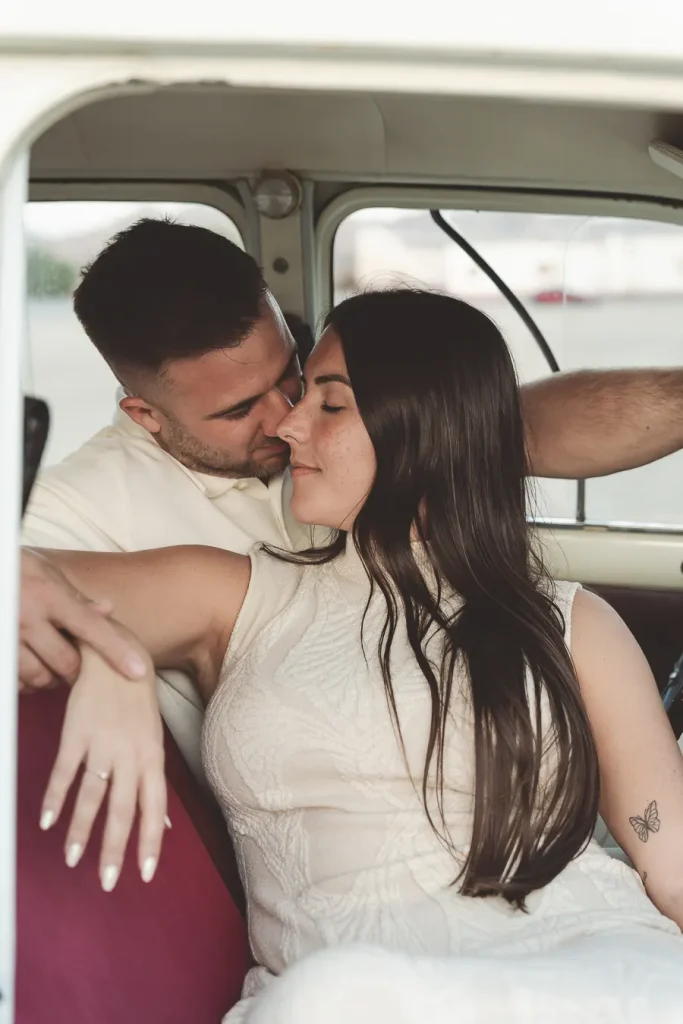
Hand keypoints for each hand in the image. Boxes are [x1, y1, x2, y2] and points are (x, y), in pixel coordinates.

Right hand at [19, 548, 147, 690]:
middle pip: (67, 662)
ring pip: (39, 677)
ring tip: (51, 664)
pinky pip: (15, 683)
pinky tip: (29, 668)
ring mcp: (7, 637)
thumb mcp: (46, 572)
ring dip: (51, 677)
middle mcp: (27, 617)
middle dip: (77, 669)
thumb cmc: (15, 568)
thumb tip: (107, 609)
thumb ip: (75, 596)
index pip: (92, 628)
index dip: (117, 652)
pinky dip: (26, 682)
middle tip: (77, 663)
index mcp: (48, 595)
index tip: (138, 670)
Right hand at [40, 642, 166, 890]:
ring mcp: (103, 743)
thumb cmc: (138, 706)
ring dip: (80, 829)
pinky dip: (55, 797)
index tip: (146, 873)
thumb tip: (165, 824)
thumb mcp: (154, 742)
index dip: (150, 841)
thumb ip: (154, 783)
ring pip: (92, 795)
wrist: (118, 659)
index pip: (155, 808)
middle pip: (123, 809)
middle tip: (107, 881)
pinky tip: (47, 820)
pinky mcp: (77, 732)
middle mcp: (131, 754)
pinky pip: (65, 771)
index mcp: (153, 758)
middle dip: (114, 848)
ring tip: (72, 858)